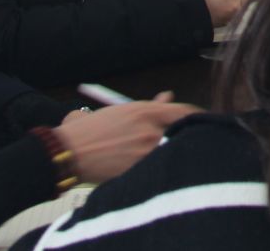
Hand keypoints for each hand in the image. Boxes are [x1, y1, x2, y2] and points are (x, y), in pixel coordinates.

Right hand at [55, 95, 196, 184]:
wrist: (67, 152)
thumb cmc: (90, 130)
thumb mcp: (119, 111)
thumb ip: (147, 106)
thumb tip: (167, 97)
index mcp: (145, 112)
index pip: (184, 112)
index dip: (197, 116)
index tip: (201, 120)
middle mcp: (150, 130)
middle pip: (183, 133)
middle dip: (187, 137)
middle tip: (191, 141)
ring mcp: (145, 152)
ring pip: (170, 152)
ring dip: (173, 154)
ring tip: (175, 158)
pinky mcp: (138, 171)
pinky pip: (158, 170)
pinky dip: (161, 170)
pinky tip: (161, 173)